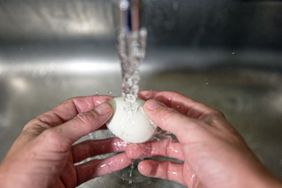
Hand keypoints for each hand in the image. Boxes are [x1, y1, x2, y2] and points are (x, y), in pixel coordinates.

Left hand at [0, 96, 130, 187]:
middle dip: (107, 124)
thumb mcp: (53, 140)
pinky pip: (94, 167)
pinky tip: (120, 159)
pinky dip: (109, 163)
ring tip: (127, 142)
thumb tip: (103, 109)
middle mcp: (57, 141)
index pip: (75, 107)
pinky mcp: (71, 177)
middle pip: (87, 127)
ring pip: (93, 148)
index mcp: (47, 126)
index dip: (95, 103)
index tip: (113, 102)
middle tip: (123, 120)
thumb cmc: (21, 173)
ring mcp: (64, 159)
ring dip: (111, 145)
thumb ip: (81, 124)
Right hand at [126, 91, 281, 187]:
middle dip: (147, 126)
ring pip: (164, 147)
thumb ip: (171, 118)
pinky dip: (154, 167)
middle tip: (131, 126)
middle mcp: (198, 134)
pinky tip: (145, 166)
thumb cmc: (230, 162)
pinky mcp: (190, 172)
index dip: (156, 98)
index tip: (139, 98)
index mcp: (203, 118)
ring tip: (132, 149)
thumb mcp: (196, 132)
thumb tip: (152, 105)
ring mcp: (194, 154)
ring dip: (147, 148)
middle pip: (167, 125)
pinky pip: (167, 166)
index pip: (175, 102)